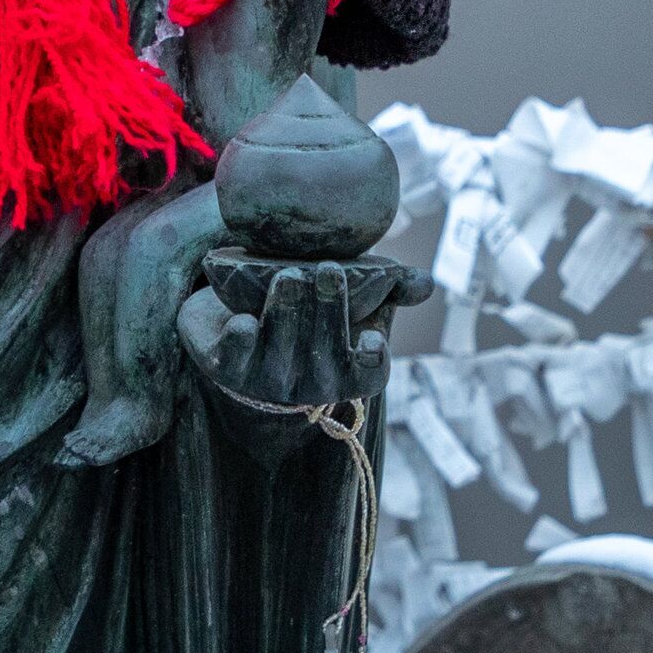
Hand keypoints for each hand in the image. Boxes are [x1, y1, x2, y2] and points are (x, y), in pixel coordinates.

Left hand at [176, 258, 427, 414]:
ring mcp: (267, 378)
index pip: (367, 376)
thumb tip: (425, 282)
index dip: (372, 361)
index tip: (372, 335)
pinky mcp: (227, 366)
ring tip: (288, 276)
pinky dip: (239, 341)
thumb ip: (393, 290)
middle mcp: (309, 383)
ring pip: (280, 350)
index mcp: (347, 370)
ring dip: (286, 312)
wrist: (243, 316)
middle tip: (328, 270)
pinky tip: (243, 321)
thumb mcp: (357, 302)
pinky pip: (234, 358)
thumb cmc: (314, 312)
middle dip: (328, 311)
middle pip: (324, 353)